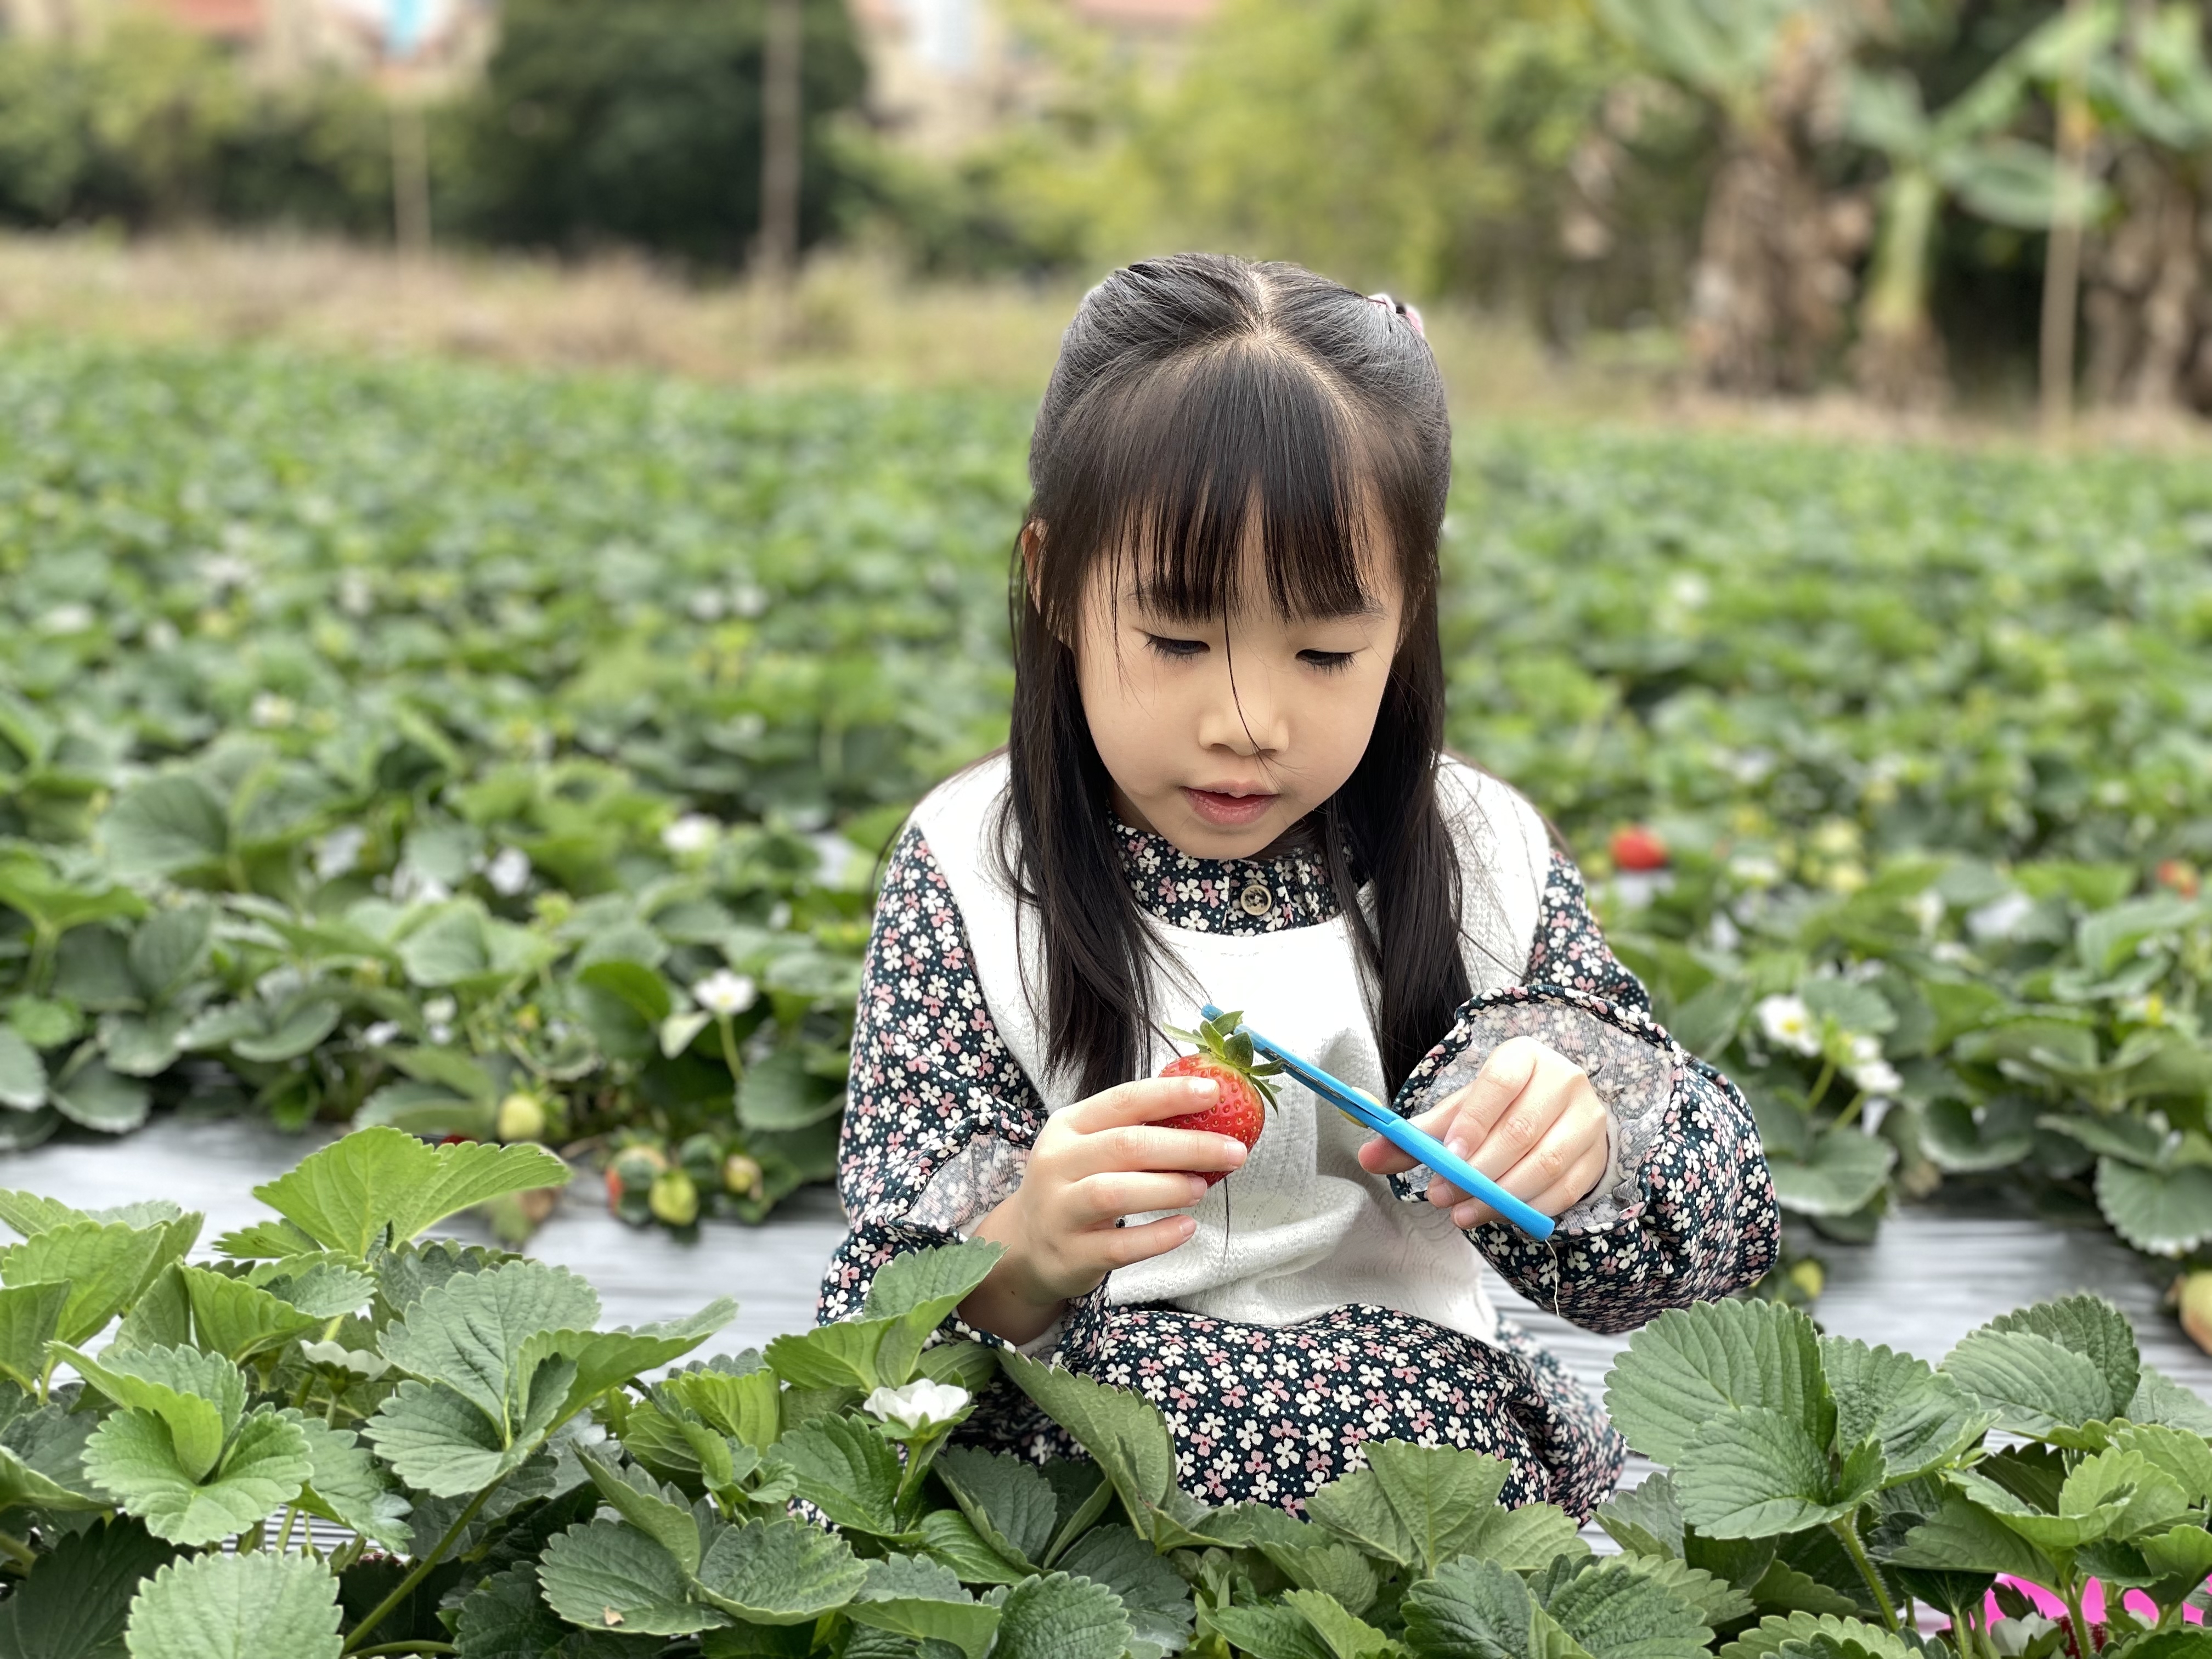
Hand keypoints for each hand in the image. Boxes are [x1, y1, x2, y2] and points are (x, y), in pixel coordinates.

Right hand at [959, 1076, 1248, 1344]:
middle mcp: (1057, 1164)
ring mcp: (1060, 1211)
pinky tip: (1186, 1228)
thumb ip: (1136, 1129)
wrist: (1025, 1246)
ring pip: (1115, 1192)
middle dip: (1186, 1146)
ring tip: (1204, 1187)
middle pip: (1125, 1146)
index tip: (1214, 1093)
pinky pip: (1120, 1246)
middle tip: (1233, 1151)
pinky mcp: (1071, 1254)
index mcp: (1067, 1126)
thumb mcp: (1089, 1147)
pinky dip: (1158, 1236)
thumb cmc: (1075, 1185)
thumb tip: (1208, 1108)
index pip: (1122, 1101)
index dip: (1169, 1095)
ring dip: (1168, 1188)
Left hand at [1357, 1036, 1607, 1228]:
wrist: (1553, 1111)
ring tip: (1463, 1213)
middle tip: (1441, 1195)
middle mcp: (1563, 1080)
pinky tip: (1499, 1216)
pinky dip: (1530, 1208)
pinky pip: (1566, 1189)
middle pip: (1521, 1129)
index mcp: (1525, 1056)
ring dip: (1500, 1195)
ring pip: (1546, 1163)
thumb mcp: (1458, 1111)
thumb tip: (1368, 1156)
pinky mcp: (1597, 1155)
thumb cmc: (1498, 1108)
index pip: (1500, 1082)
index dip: (1472, 1121)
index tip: (1445, 1156)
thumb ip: (1415, 1135)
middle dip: (1477, 1170)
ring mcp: (1587, 1118)